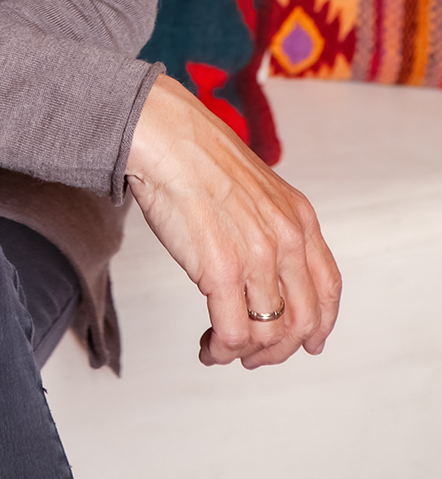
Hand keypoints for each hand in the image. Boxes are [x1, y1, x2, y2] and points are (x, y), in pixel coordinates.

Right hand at [126, 75, 340, 368]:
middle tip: (254, 356)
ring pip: (270, 334)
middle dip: (280, 350)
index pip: (328, 287)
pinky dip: (221, 350)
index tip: (309, 343)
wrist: (164, 136)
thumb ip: (270, 225)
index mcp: (299, 217)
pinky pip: (233, 333)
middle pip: (303, 321)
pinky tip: (208, 346)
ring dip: (246, 354)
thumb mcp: (256, 188)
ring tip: (221, 349)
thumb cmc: (197, 156)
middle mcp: (287, 239)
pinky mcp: (222, 270)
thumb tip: (265, 272)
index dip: (321, 324)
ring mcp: (258, 256)